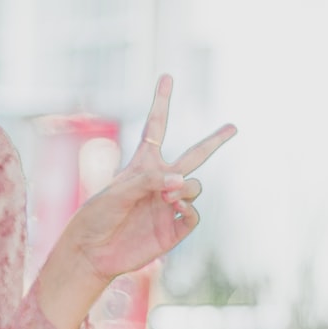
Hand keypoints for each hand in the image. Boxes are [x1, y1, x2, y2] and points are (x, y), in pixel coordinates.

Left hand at [58, 75, 235, 282]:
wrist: (93, 252)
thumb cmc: (97, 216)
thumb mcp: (116, 192)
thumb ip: (148, 181)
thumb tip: (182, 180)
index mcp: (142, 165)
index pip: (156, 128)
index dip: (162, 102)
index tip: (166, 76)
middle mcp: (160, 182)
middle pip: (194, 155)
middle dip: (215, 141)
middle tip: (234, 126)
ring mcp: (169, 205)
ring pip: (195, 186)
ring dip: (187, 186)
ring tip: (170, 195)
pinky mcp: (174, 229)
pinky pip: (193, 214)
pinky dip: (188, 208)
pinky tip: (176, 208)